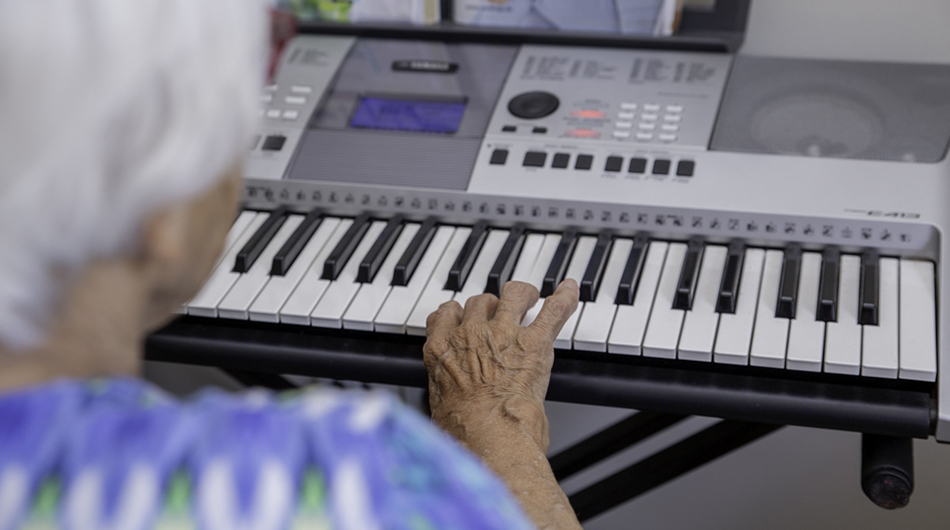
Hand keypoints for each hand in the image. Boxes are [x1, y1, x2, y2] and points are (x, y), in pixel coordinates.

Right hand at [423, 279, 578, 452]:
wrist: (489, 435)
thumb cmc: (465, 431)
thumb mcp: (440, 406)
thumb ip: (448, 390)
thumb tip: (457, 405)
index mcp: (443, 349)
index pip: (445, 315)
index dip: (456, 313)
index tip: (462, 316)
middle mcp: (470, 334)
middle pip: (479, 302)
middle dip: (490, 306)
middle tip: (501, 313)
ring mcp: (503, 333)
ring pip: (513, 295)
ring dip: (523, 294)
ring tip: (531, 297)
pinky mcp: (535, 341)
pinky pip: (554, 310)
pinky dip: (565, 299)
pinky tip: (570, 291)